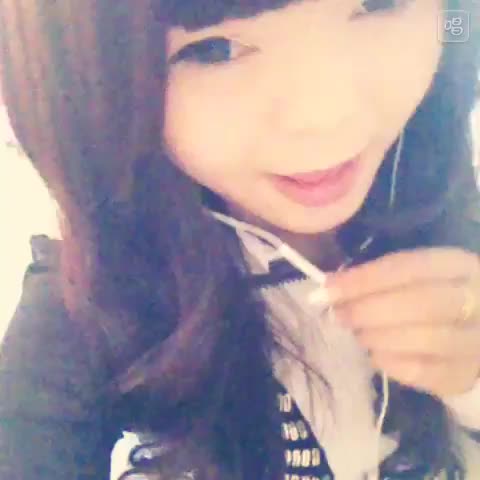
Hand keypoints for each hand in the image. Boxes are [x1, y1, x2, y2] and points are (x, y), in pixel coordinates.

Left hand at [325, 247, 479, 396]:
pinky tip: (376, 356)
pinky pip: (428, 373)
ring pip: (427, 339)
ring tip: (359, 335)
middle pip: (422, 303)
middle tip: (340, 316)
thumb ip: (378, 279)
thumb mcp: (412, 277)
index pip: (408, 267)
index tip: (328, 289)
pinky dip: (393, 364)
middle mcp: (477, 300)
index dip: (365, 279)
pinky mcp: (467, 374)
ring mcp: (476, 339)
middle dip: (371, 310)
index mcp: (458, 266)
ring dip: (380, 337)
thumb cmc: (429, 296)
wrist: (469, 332)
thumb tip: (329, 287)